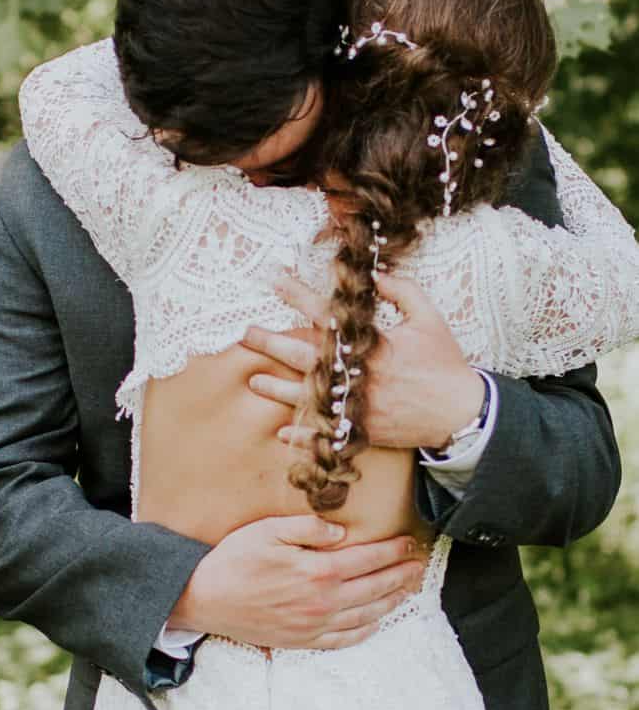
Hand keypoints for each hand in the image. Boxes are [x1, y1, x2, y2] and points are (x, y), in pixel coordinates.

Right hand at [169, 515, 427, 648]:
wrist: (205, 598)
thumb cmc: (233, 560)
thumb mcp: (266, 531)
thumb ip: (307, 529)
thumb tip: (340, 532)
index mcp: (317, 571)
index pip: (367, 559)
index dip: (392, 551)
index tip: (409, 543)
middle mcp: (323, 601)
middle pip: (374, 588)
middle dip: (401, 575)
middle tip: (419, 566)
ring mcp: (315, 625)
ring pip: (366, 614)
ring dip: (391, 601)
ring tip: (407, 590)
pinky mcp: (304, 640)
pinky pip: (346, 638)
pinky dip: (367, 629)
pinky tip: (376, 620)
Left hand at [243, 272, 485, 449]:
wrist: (464, 413)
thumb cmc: (445, 363)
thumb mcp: (428, 319)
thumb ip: (402, 292)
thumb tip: (375, 273)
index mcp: (370, 343)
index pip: (326, 313)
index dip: (298, 294)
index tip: (274, 279)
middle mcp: (358, 373)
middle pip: (304, 355)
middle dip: (271, 343)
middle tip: (246, 334)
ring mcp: (358, 404)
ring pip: (307, 396)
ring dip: (277, 388)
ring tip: (254, 380)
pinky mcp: (363, 430)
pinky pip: (325, 435)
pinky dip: (303, 436)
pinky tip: (281, 432)